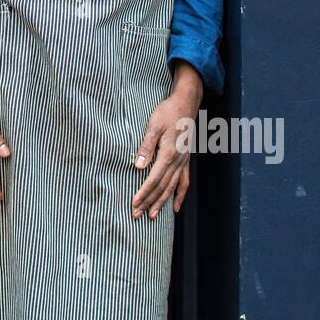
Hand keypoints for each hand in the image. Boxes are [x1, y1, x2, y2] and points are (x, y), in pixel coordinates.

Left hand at [131, 61, 202, 219]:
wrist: (186, 104)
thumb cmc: (167, 112)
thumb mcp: (153, 126)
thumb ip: (146, 146)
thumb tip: (138, 166)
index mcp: (169, 153)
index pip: (154, 179)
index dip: (144, 193)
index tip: (134, 204)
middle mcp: (178, 161)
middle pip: (162, 187)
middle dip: (149, 202)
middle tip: (137, 215)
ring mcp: (184, 161)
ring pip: (172, 187)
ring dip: (162, 202)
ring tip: (152, 216)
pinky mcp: (186, 160)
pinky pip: (184, 182)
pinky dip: (179, 195)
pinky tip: (175, 207)